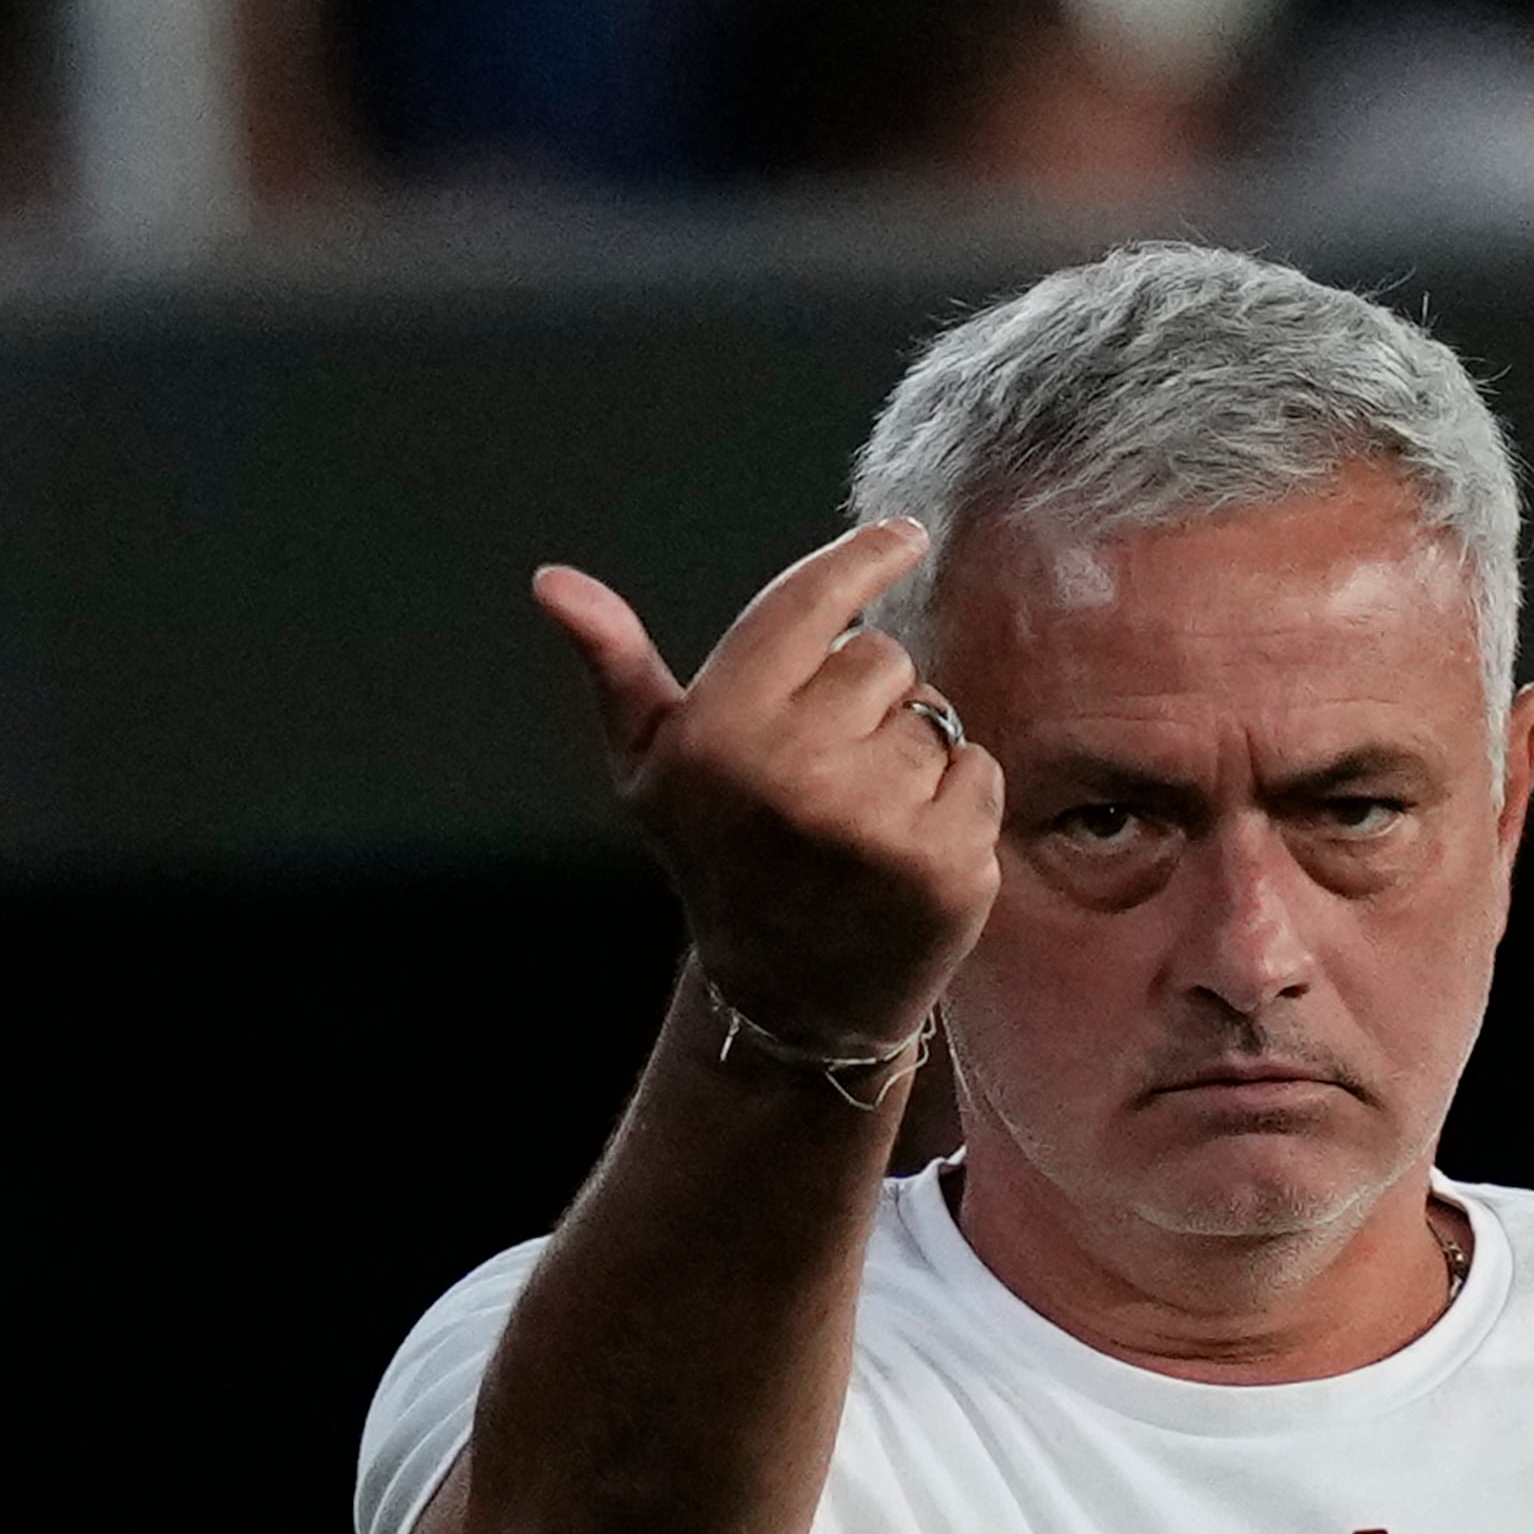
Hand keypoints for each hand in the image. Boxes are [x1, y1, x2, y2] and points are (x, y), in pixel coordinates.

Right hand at [533, 520, 1002, 1052]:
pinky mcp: (946, 863)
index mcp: (719, 732)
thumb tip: (554, 580)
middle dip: (865, 700)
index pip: (809, 605)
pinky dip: (957, 800)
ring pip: (935, 715)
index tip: (906, 535)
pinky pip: (979, 770)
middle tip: (824, 773)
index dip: (865, 557)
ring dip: (910, 754)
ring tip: (860, 818)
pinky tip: (908, 846)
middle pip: (883, 658)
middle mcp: (795, 773)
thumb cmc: (722, 859)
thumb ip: (616, 667)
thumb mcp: (652, 770)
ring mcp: (876, 822)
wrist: (790, 999)